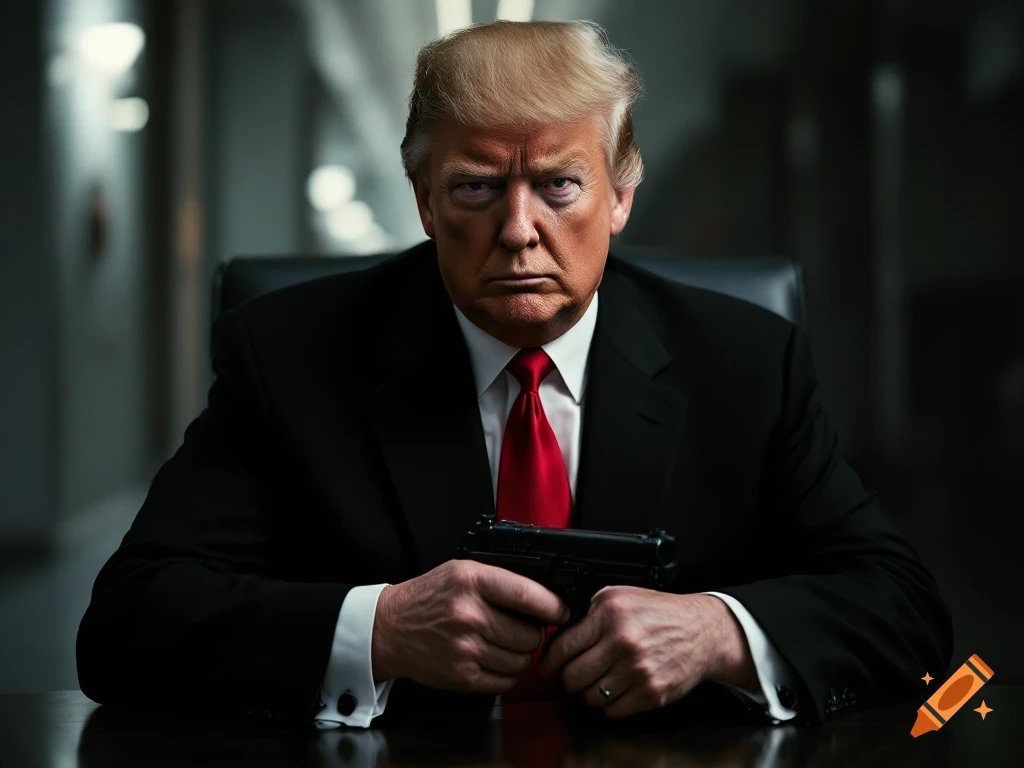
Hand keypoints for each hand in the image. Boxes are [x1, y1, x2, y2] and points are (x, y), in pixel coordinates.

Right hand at [371, 559, 570, 693]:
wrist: (390, 628)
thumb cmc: (431, 597)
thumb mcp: (464, 571)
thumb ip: (502, 580)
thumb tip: (547, 596)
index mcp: (472, 581)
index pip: (527, 595)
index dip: (553, 606)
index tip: (562, 610)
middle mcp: (469, 614)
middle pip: (530, 634)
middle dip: (534, 632)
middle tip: (522, 626)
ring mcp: (465, 648)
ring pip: (522, 660)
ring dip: (520, 653)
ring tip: (503, 642)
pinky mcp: (462, 676)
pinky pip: (506, 681)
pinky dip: (507, 673)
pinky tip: (493, 657)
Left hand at [539, 588, 755, 718]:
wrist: (701, 631)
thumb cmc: (660, 613)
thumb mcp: (620, 596)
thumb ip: (589, 612)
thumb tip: (558, 634)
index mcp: (610, 614)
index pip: (564, 646)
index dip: (549, 660)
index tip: (546, 667)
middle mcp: (622, 641)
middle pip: (573, 676)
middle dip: (568, 679)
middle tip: (573, 675)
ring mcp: (637, 669)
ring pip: (591, 696)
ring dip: (590, 692)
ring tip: (599, 681)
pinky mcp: (651, 692)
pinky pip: (613, 710)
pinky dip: (610, 705)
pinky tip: (617, 690)